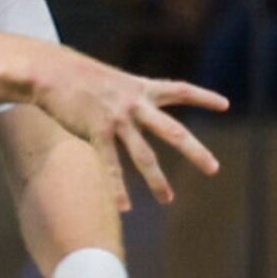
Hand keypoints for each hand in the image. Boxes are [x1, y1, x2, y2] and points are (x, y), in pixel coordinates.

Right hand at [28, 46, 224, 207]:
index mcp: (141, 88)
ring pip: (144, 155)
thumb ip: (127, 97)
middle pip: (173, 131)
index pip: (180, 90)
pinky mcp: (97, 131)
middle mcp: (135, 104)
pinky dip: (118, 188)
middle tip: (214, 169)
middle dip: (195, 151)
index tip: (225, 104)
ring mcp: (118, 119)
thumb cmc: (78, 75)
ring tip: (168, 199)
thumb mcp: (112, 80)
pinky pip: (111, 165)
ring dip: (157, 180)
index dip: (203, 97)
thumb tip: (134, 112)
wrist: (51, 71)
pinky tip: (125, 207)